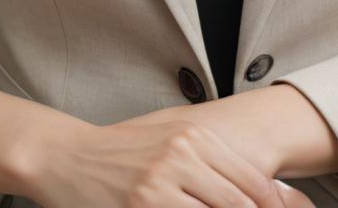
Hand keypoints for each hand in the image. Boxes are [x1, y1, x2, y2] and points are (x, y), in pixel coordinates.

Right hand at [25, 111, 303, 207]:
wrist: (66, 156)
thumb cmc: (124, 151)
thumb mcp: (172, 139)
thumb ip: (216, 162)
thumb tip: (271, 192)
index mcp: (195, 138)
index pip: (255, 184)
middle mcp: (182, 156)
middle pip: (241, 204)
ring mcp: (159, 186)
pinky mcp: (141, 206)